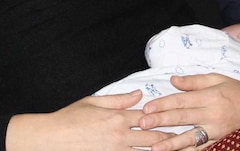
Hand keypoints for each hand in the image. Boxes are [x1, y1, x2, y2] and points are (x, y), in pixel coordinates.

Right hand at [6, 92, 171, 150]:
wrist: (48, 139)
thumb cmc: (69, 119)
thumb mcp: (94, 102)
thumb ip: (120, 99)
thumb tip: (140, 94)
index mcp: (117, 118)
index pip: (149, 117)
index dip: (166, 118)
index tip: (182, 118)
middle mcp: (120, 136)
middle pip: (153, 138)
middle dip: (171, 139)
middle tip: (191, 138)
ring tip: (178, 149)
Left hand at [141, 73, 239, 150]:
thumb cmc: (239, 92)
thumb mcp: (219, 79)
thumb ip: (194, 81)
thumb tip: (172, 80)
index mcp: (211, 95)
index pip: (182, 100)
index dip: (163, 103)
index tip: (147, 107)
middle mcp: (213, 113)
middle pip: (182, 117)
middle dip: (160, 121)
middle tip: (142, 123)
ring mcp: (217, 130)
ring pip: (190, 137)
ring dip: (170, 143)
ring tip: (154, 147)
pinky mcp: (221, 142)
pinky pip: (202, 149)